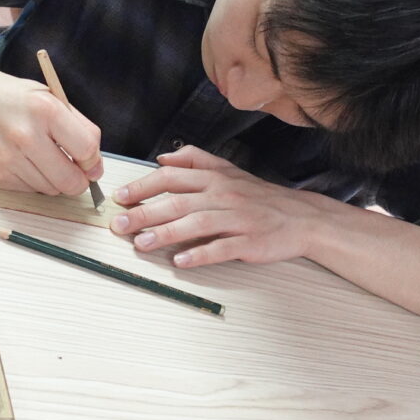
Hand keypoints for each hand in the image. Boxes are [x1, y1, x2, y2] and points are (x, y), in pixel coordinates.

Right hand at [0, 60, 102, 195]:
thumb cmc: (9, 97)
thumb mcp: (49, 97)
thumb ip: (78, 126)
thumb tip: (95, 164)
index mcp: (45, 110)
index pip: (87, 150)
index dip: (93, 161)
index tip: (91, 163)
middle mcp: (25, 136)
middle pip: (71, 180)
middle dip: (79, 180)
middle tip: (75, 171)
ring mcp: (8, 159)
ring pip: (50, 189)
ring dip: (54, 180)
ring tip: (43, 159)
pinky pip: (28, 190)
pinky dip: (32, 180)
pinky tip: (23, 161)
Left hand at [109, 145, 326, 267]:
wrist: (301, 217)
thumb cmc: (259, 197)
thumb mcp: (228, 170)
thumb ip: (194, 161)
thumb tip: (162, 158)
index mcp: (214, 178)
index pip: (172, 177)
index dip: (143, 186)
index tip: (120, 197)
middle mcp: (223, 195)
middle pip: (177, 202)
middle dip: (144, 213)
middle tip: (119, 224)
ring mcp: (237, 219)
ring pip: (196, 224)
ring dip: (166, 234)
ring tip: (141, 243)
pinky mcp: (248, 242)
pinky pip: (221, 248)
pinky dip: (199, 255)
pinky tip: (180, 261)